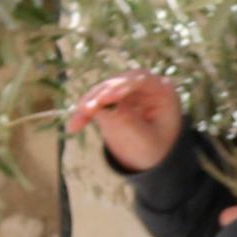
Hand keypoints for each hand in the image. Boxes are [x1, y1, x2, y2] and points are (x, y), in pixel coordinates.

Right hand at [66, 71, 186, 172]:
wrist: (152, 156)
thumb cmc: (157, 148)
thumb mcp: (148, 140)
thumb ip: (129, 124)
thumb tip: (105, 110)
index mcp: (162, 90)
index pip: (141, 80)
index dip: (122, 86)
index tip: (106, 98)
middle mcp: (143, 85)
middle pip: (117, 83)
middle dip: (100, 96)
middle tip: (86, 110)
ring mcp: (125, 90)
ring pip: (101, 91)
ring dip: (87, 105)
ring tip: (76, 122)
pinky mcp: (110, 99)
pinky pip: (93, 103)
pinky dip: (83, 114)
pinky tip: (74, 126)